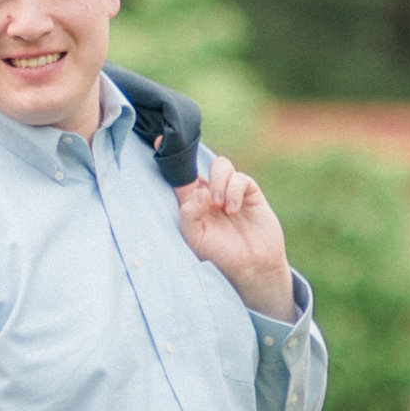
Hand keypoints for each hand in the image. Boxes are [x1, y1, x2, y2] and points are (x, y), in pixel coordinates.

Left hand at [174, 158, 295, 317]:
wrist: (251, 268)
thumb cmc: (219, 256)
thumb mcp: (195, 239)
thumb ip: (189, 214)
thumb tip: (200, 191)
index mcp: (191, 203)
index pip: (178, 176)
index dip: (171, 159)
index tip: (158, 142)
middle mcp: (209, 193)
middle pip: (200, 163)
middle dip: (196, 164)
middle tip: (204, 194)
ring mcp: (230, 191)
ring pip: (221, 165)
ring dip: (218, 182)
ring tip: (219, 205)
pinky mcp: (249, 193)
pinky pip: (240, 178)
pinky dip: (234, 191)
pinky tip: (232, 210)